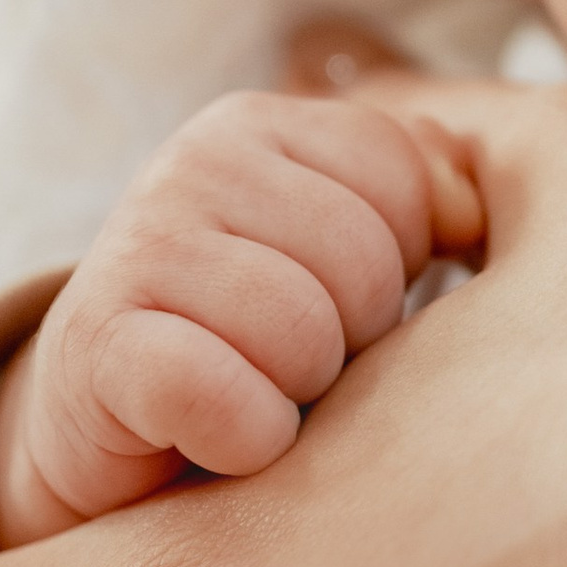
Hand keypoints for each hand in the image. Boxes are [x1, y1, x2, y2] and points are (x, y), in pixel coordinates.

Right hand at [0, 91, 484, 546]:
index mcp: (263, 125)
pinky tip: (213, 436)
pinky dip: (243, 441)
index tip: (337, 298)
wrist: (104, 429)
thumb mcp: (344, 252)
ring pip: (304, 337)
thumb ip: (420, 198)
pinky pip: (226, 400)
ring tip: (251, 392)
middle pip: (366, 266)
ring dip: (296, 397)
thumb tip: (469, 207)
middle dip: (351, 340)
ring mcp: (137, 246)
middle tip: (287, 360)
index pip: (406, 181)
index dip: (399, 264)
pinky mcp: (97, 347)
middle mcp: (194, 162)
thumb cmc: (250, 339)